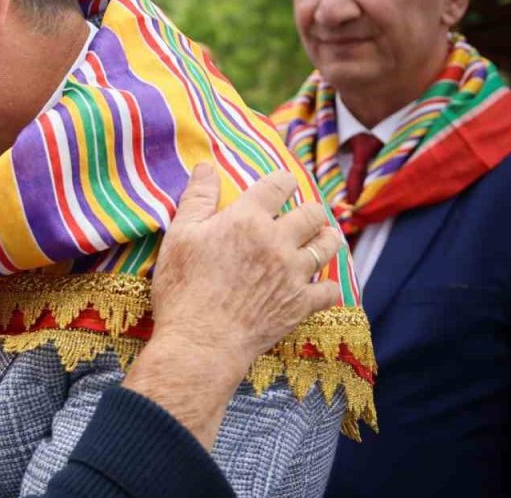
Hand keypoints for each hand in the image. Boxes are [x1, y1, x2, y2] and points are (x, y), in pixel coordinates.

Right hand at [151, 163, 340, 362]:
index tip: (283, 184)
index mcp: (247, 219)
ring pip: (329, 245)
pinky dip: (328, 285)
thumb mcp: (179, 236)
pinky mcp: (302, 304)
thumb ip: (196, 199)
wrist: (200, 343)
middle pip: (313, 213)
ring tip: (322, 239)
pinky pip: (331, 290)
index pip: (278, 185)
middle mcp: (278, 241)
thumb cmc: (183, 289)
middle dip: (310, 210)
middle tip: (303, 215)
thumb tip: (206, 167)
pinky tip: (319, 284)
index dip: (283, 181)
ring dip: (327, 238)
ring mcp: (294, 274)